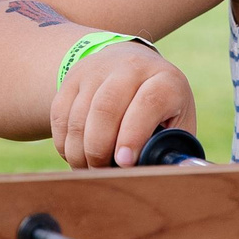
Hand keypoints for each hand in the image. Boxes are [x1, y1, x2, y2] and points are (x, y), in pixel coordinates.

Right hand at [49, 40, 193, 167]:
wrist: (131, 65)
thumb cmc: (160, 108)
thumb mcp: (178, 121)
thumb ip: (174, 149)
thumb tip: (174, 174)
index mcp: (165, 79)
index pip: (148, 103)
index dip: (133, 136)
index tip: (124, 163)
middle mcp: (130, 67)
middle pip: (105, 109)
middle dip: (99, 150)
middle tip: (102, 173)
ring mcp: (97, 69)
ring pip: (78, 117)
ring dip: (80, 153)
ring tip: (89, 169)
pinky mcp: (72, 78)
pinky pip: (60, 117)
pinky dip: (65, 144)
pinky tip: (77, 155)